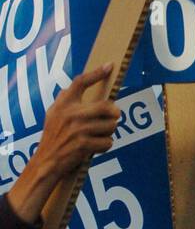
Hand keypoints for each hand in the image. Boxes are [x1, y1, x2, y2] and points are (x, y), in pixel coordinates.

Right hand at [7, 65, 120, 223]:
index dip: (96, 73)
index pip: (80, 82)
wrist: (46, 162)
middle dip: (114, 114)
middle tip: (113, 118)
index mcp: (63, 104)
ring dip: (108, 133)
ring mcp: (78, 129)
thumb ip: (65, 101)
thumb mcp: (53, 114)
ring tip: (97, 136)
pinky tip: (94, 147)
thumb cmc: (53, 137)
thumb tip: (79, 87)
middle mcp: (71, 113)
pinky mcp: (84, 143)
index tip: (109, 66)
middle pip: (107, 106)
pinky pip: (108, 142)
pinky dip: (105, 146)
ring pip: (111, 126)